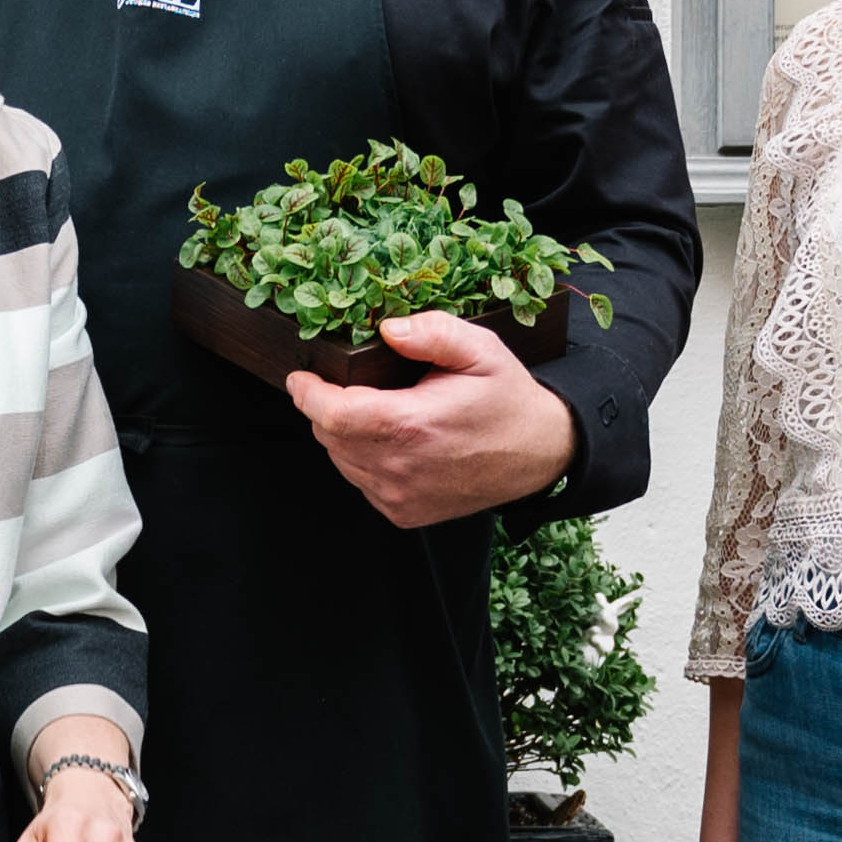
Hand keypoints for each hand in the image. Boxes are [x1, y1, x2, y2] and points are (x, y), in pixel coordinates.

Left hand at [285, 311, 581, 529]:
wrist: (541, 454)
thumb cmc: (509, 400)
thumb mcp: (482, 350)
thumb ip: (434, 332)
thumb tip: (389, 329)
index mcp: (413, 426)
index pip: (332, 415)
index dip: (307, 394)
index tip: (300, 378)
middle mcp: (401, 469)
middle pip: (330, 437)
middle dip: (328, 409)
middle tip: (351, 386)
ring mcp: (400, 497)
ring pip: (341, 461)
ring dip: (346, 435)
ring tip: (380, 412)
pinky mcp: (404, 513)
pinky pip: (361, 481)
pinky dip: (364, 459)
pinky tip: (393, 441)